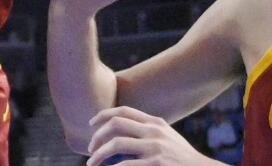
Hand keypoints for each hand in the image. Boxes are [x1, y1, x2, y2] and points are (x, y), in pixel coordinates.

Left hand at [87, 107, 219, 165]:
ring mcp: (155, 147)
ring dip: (99, 154)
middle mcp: (154, 131)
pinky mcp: (157, 163)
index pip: (122, 111)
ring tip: (92, 163)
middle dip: (97, 136)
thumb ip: (146, 131)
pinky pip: (126, 165)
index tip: (91, 124)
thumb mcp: (166, 137)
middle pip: (115, 124)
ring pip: (116, 144)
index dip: (102, 115)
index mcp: (155, 122)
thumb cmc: (181, 158)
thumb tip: (118, 130)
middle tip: (90, 148)